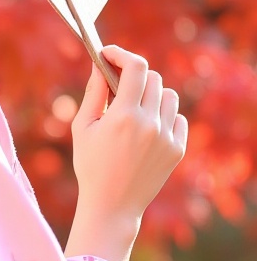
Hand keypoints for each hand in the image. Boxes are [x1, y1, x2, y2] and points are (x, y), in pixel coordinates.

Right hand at [65, 46, 187, 260]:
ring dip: (151, 94)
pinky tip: (148, 128)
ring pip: (168, 95)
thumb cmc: (90, 165)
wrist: (112, 206)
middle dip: (133, 76)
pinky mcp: (177, 149)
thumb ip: (93, 92)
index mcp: (123, 116)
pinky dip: (164, 116)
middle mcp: (149, 124)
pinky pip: (178, 117)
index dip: (121, 54)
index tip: (108, 54)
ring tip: (135, 108)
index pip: (135, 66)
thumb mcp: (83, 127)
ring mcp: (166, 137)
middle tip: (118, 86)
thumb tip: (100, 64)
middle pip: (152, 78)